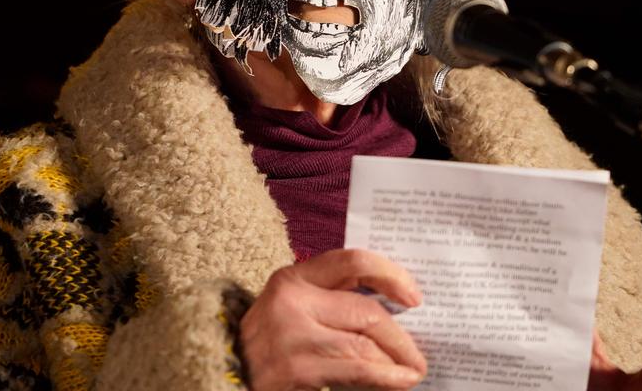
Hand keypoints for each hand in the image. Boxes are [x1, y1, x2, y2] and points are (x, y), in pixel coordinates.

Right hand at [240, 248, 426, 390]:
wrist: (223, 373)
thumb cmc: (268, 344)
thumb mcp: (291, 309)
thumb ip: (330, 301)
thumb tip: (392, 309)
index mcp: (293, 277)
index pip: (351, 262)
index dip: (390, 275)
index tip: (414, 296)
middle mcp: (292, 301)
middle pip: (365, 310)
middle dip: (400, 335)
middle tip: (418, 353)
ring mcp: (293, 337)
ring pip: (364, 344)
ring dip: (396, 360)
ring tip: (412, 370)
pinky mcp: (297, 370)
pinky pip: (355, 372)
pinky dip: (384, 379)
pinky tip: (398, 382)